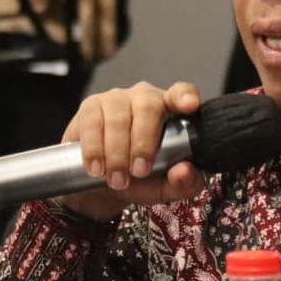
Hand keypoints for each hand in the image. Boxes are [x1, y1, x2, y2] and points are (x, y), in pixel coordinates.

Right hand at [56, 82, 205, 220]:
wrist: (99, 186)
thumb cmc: (138, 179)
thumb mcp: (165, 187)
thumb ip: (184, 183)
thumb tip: (185, 171)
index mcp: (169, 111)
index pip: (180, 93)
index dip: (185, 96)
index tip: (190, 105)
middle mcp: (144, 98)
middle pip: (148, 106)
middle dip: (143, 143)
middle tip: (138, 172)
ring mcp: (116, 99)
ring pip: (118, 118)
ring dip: (117, 153)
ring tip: (116, 179)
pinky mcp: (90, 107)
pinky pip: (92, 123)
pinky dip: (94, 149)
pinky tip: (96, 167)